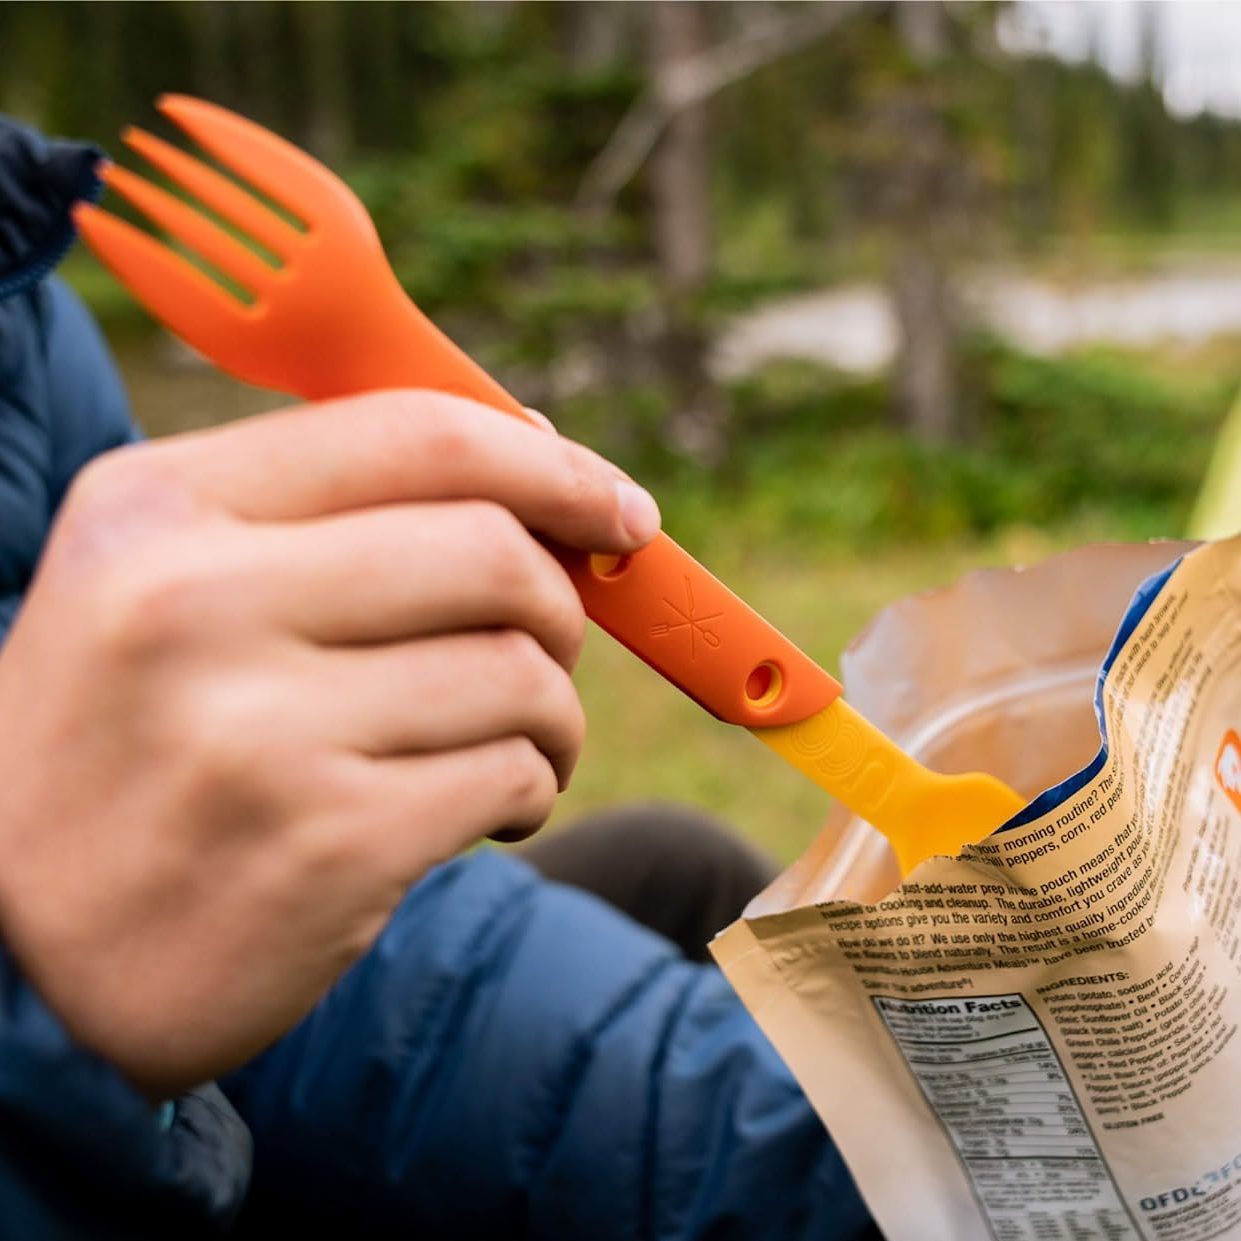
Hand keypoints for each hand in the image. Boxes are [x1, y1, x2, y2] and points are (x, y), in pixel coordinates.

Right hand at [0, 391, 659, 1094]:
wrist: (24, 962)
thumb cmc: (133, 751)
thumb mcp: (168, 589)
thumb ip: (334, 512)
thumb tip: (536, 451)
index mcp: (159, 510)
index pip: (416, 436)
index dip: (553, 465)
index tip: (621, 509)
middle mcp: (195, 603)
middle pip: (492, 551)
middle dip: (563, 605)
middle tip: (548, 651)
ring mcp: (256, 730)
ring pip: (520, 672)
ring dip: (552, 715)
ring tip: (511, 747)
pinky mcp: (324, 846)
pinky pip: (511, 773)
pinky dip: (529, 789)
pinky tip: (486, 813)